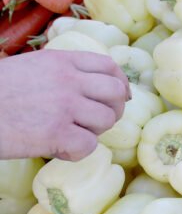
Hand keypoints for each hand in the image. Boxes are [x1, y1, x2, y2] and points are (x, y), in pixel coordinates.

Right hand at [0, 50, 130, 160]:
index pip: (110, 67)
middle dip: (113, 109)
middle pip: (115, 93)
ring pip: (106, 120)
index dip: (120, 84)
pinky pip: (89, 146)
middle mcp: (69, 80)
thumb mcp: (28, 67)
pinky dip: (77, 152)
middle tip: (97, 121)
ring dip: (93, 132)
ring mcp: (65, 106)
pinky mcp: (56, 134)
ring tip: (71, 135)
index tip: (120, 96)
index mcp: (61, 61)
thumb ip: (59, 72)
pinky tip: (59, 150)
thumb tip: (90, 85)